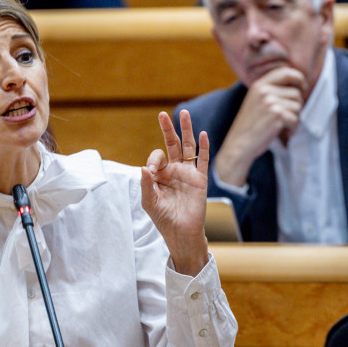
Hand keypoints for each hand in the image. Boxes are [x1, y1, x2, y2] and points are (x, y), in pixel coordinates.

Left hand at [142, 110, 208, 275]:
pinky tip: (203, 134)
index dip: (153, 161)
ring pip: (188, 147)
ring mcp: (188, 173)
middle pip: (172, 145)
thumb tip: (143, 167)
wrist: (181, 233)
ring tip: (184, 113)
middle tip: (162, 115)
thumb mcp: (149, 201)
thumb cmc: (163, 218)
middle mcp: (174, 171)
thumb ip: (146, 184)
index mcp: (160, 175)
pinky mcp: (200, 179)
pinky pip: (202, 160)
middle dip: (167, 130)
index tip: (151, 172)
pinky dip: (204, 147)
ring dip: (186, 130)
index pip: (156, 158)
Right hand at [214, 66, 305, 186]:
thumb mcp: (255, 101)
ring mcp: (270, 102)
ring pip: (298, 106)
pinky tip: (283, 132)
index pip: (287, 72)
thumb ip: (270, 90)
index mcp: (259, 85)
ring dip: (294, 118)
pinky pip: (296, 118)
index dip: (299, 79)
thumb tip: (297, 84)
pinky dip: (292, 128)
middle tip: (285, 117)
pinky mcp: (277, 115)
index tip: (301, 88)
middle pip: (296, 92)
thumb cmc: (249, 126)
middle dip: (295, 106)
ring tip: (281, 126)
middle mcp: (264, 91)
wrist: (238, 145)